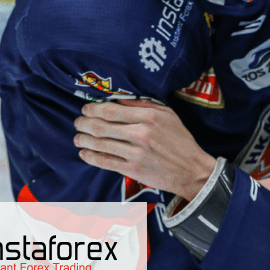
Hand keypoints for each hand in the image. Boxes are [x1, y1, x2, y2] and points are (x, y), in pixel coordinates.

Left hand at [74, 100, 215, 201]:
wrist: (192, 170)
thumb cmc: (181, 140)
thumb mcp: (168, 115)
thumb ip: (144, 105)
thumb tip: (119, 99)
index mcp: (149, 117)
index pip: (111, 110)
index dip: (93, 109)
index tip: (86, 109)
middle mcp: (141, 134)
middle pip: (101, 126)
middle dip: (84, 123)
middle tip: (78, 122)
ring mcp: (136, 153)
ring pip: (100, 144)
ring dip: (84, 140)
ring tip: (78, 137)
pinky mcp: (133, 170)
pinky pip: (105, 162)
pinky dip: (91, 157)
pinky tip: (84, 153)